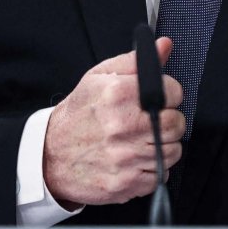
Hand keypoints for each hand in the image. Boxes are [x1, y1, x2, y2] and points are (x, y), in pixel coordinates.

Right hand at [43, 39, 184, 207]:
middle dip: (170, 121)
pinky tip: (135, 159)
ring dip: (162, 146)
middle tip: (153, 121)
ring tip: (141, 141)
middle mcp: (122, 126)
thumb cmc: (77, 116)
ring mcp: (125, 157)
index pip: (173, 92)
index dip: (170, 94)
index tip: (162, 98)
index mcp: (117, 95)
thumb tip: (163, 46)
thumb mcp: (99, 78)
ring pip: (173, 151)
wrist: (50, 156)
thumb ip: (135, 62)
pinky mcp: (127, 182)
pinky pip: (161, 175)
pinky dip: (152, 169)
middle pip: (177, 124)